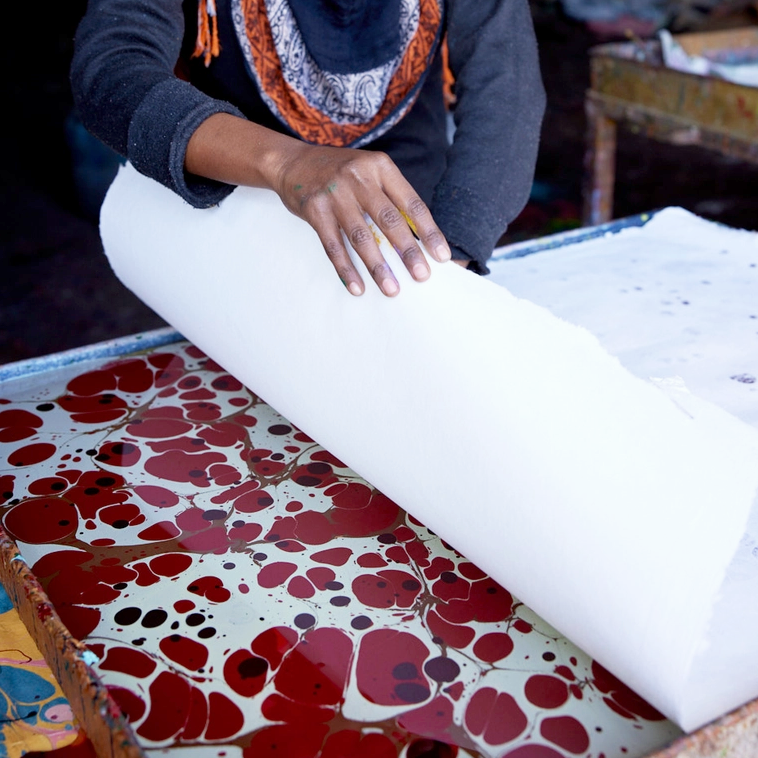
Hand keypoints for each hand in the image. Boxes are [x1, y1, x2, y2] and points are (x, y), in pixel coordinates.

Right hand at [273, 142, 451, 296]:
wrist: (292, 161)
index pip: (411, 203)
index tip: (441, 256)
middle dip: (408, 252)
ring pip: (361, 237)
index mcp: (380, 167)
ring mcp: (335, 193)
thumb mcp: (369, 172)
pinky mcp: (315, 210)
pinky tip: (357, 287)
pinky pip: (333, 246)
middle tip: (421, 276)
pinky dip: (346, 269)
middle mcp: (359, 177)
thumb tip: (418, 238)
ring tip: (391, 289)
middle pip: (389, 220)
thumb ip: (390, 197)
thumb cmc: (339, 172)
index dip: (428, 231)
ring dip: (378, 267)